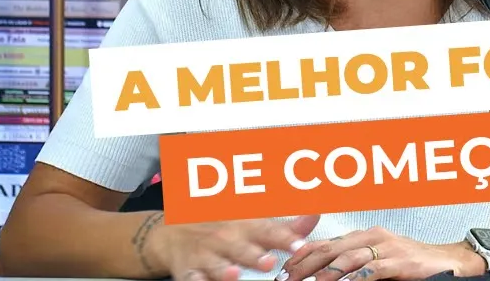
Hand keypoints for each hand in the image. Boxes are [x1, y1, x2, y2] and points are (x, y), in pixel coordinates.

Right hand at [139, 213, 319, 280]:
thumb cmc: (221, 224)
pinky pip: (191, 277)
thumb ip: (285, 224)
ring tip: (235, 275)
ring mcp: (205, 254)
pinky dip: (196, 280)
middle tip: (268, 263)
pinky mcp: (188, 269)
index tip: (298, 244)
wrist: (174, 231)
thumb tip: (315, 216)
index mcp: (244, 224)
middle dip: (254, 255)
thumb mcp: (251, 220)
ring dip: (224, 270)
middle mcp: (225, 238)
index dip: (283, 237)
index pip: (268, 230)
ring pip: (215, 264)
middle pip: (241, 248)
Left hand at [278, 226, 483, 280]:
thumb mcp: (378, 262)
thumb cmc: (412, 263)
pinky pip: (373, 270)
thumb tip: (323, 278)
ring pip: (349, 258)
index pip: (324, 243)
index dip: (301, 256)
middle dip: (305, 266)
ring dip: (326, 273)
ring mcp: (387, 248)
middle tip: (287, 279)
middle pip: (331, 250)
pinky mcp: (401, 262)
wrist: (448, 261)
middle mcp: (373, 236)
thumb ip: (354, 267)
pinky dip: (356, 279)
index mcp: (364, 235)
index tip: (283, 271)